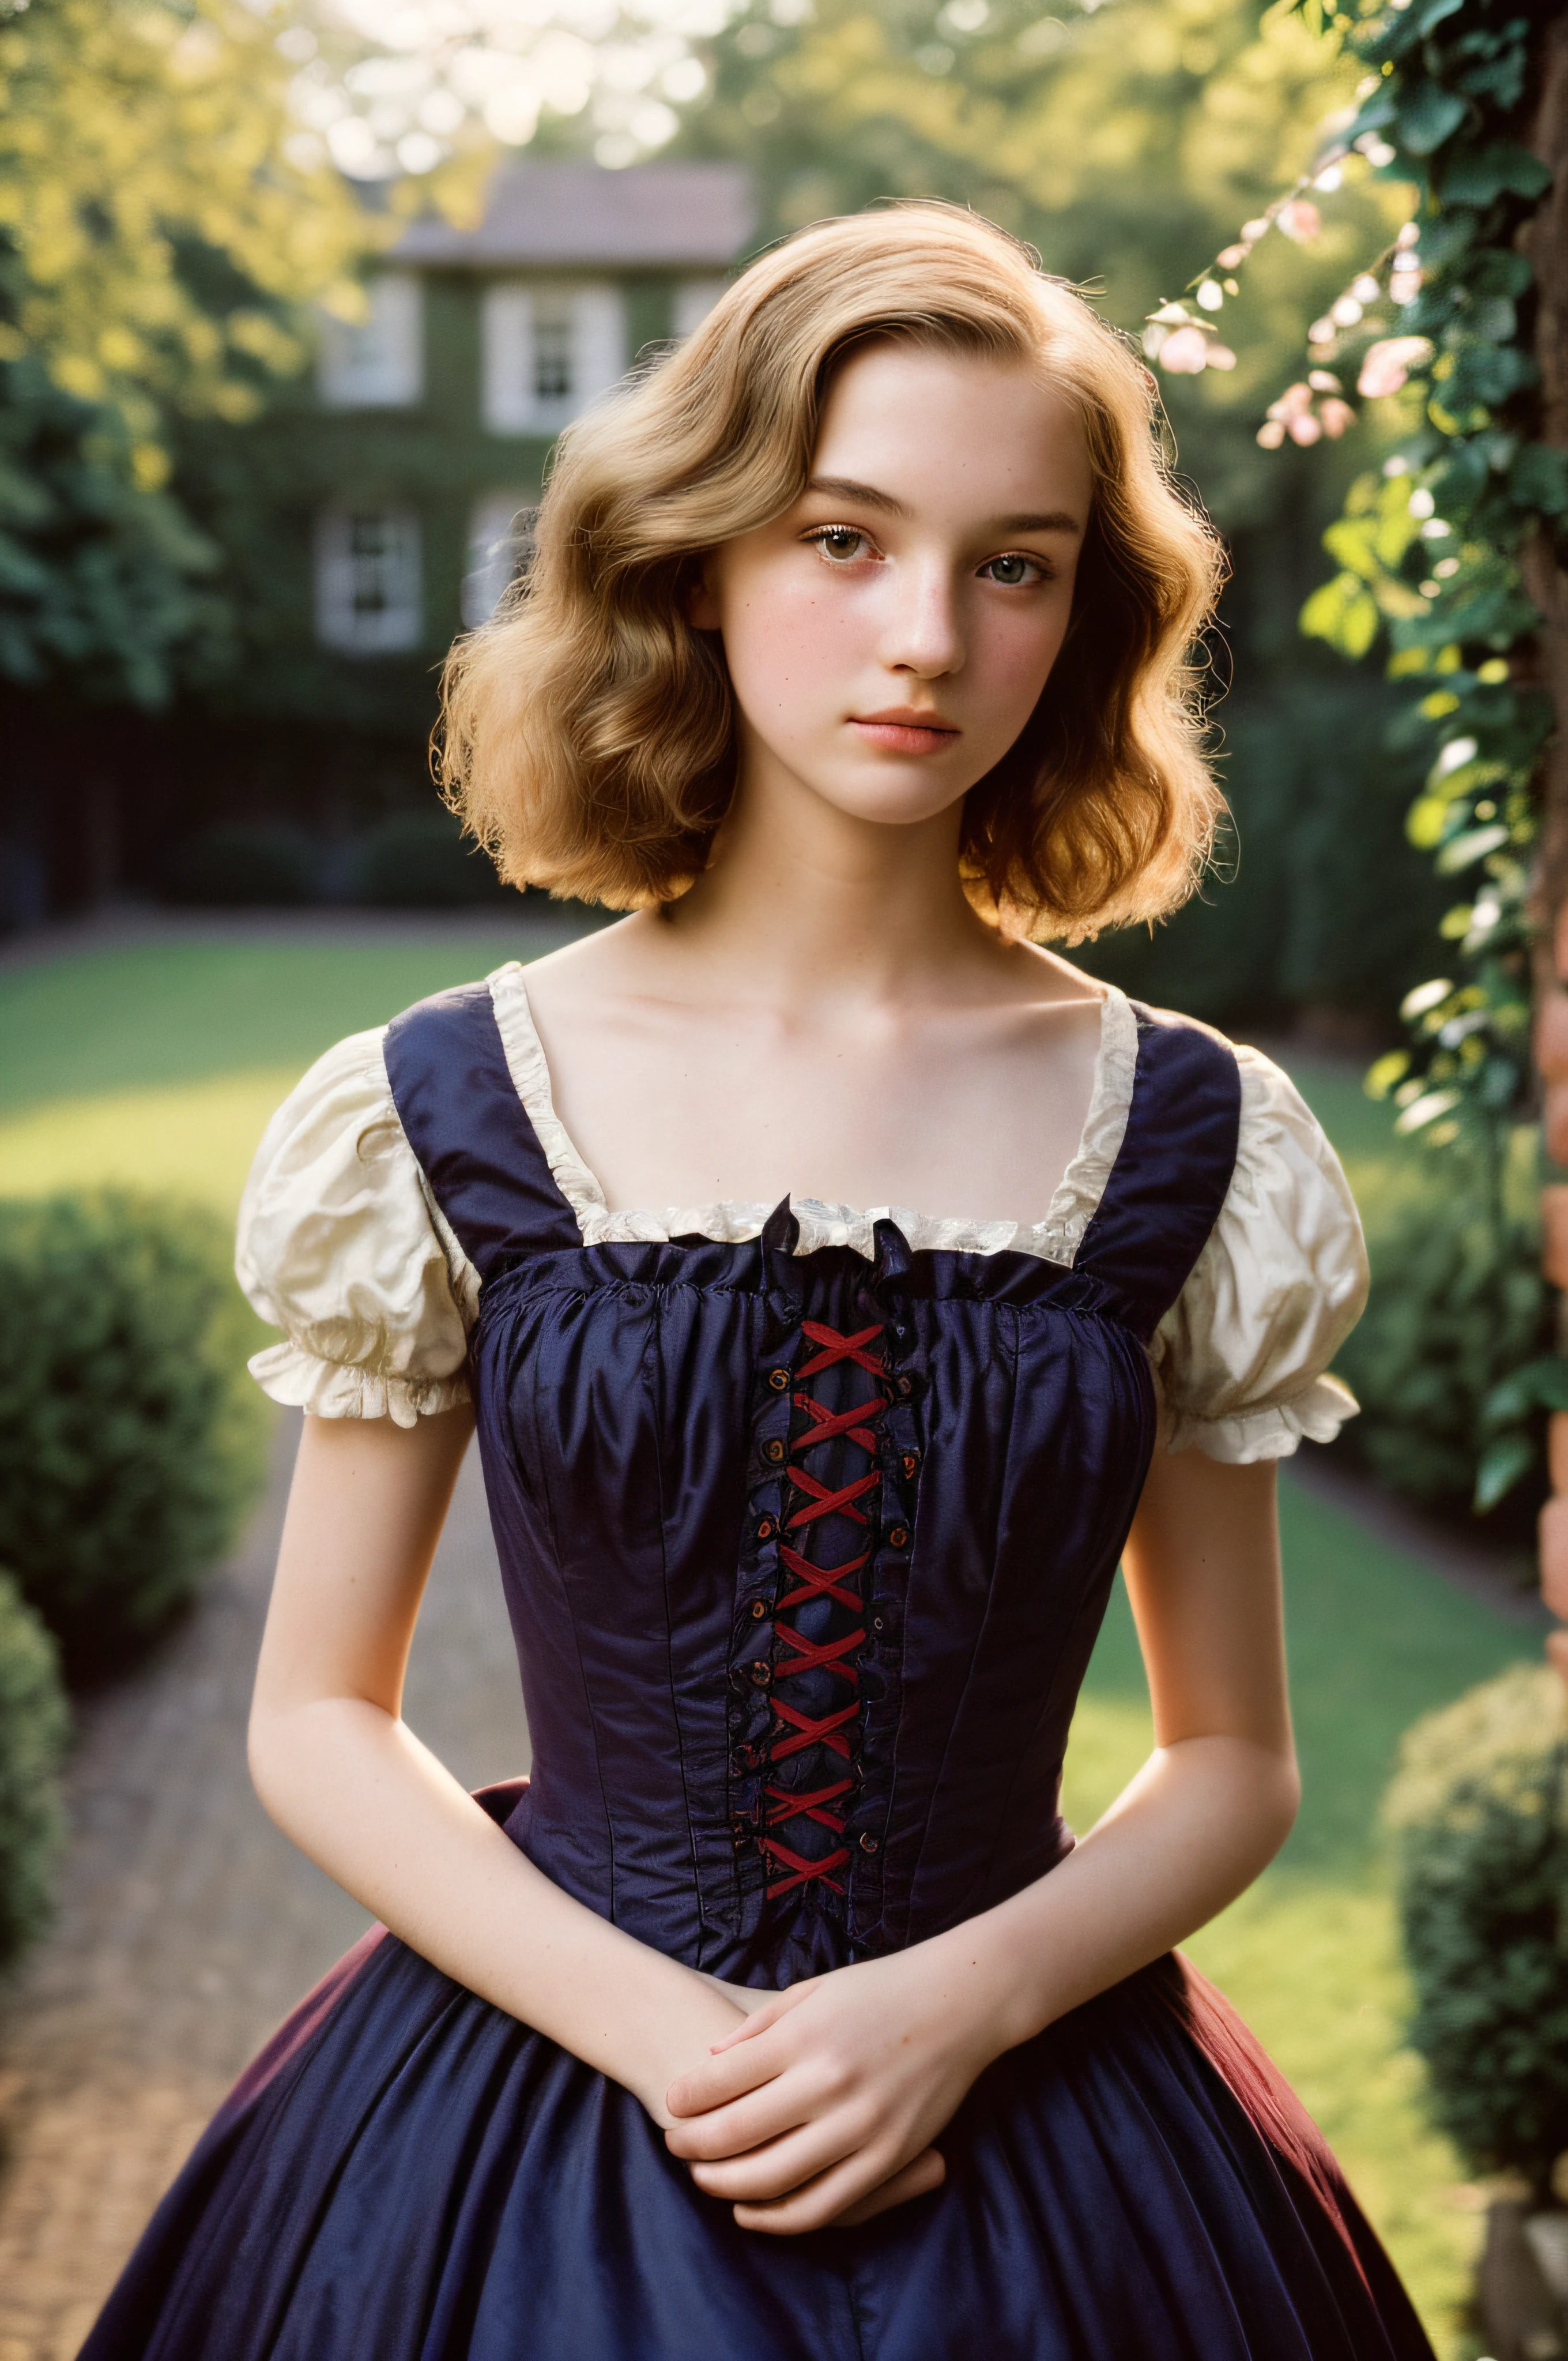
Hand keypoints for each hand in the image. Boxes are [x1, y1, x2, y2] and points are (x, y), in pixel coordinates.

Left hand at [662, 1942, 1004, 2233]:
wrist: (959, 2003)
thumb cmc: (879, 1990)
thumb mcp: (813, 1991)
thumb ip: (759, 2028)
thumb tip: (709, 2064)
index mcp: (806, 2035)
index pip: (723, 2079)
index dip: (686, 2097)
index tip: (668, 2103)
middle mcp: (830, 2081)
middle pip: (738, 2133)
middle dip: (693, 2145)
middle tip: (673, 2145)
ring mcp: (862, 2124)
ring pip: (775, 2178)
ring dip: (726, 2186)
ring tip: (703, 2179)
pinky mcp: (889, 2157)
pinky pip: (825, 2205)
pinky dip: (780, 2218)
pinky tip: (752, 2211)